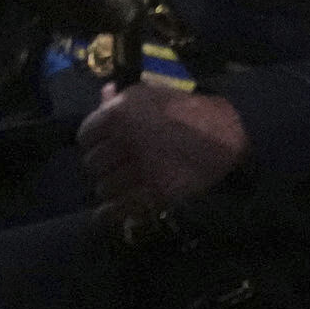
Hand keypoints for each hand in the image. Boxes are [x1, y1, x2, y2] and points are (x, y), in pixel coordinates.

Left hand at [78, 83, 246, 213]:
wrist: (224, 130)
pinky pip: (123, 207)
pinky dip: (111, 213)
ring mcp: (142, 167)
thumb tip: (102, 93)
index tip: (99, 148)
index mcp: (119, 114)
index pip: (85, 136)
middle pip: (94, 164)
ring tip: (118, 187)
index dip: (91, 144)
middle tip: (111, 170)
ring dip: (109, 189)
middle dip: (100, 168)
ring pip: (105, 187)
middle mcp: (126, 140)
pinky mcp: (158, 191)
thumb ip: (120, 99)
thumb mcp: (148, 95)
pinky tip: (105, 215)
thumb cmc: (184, 109)